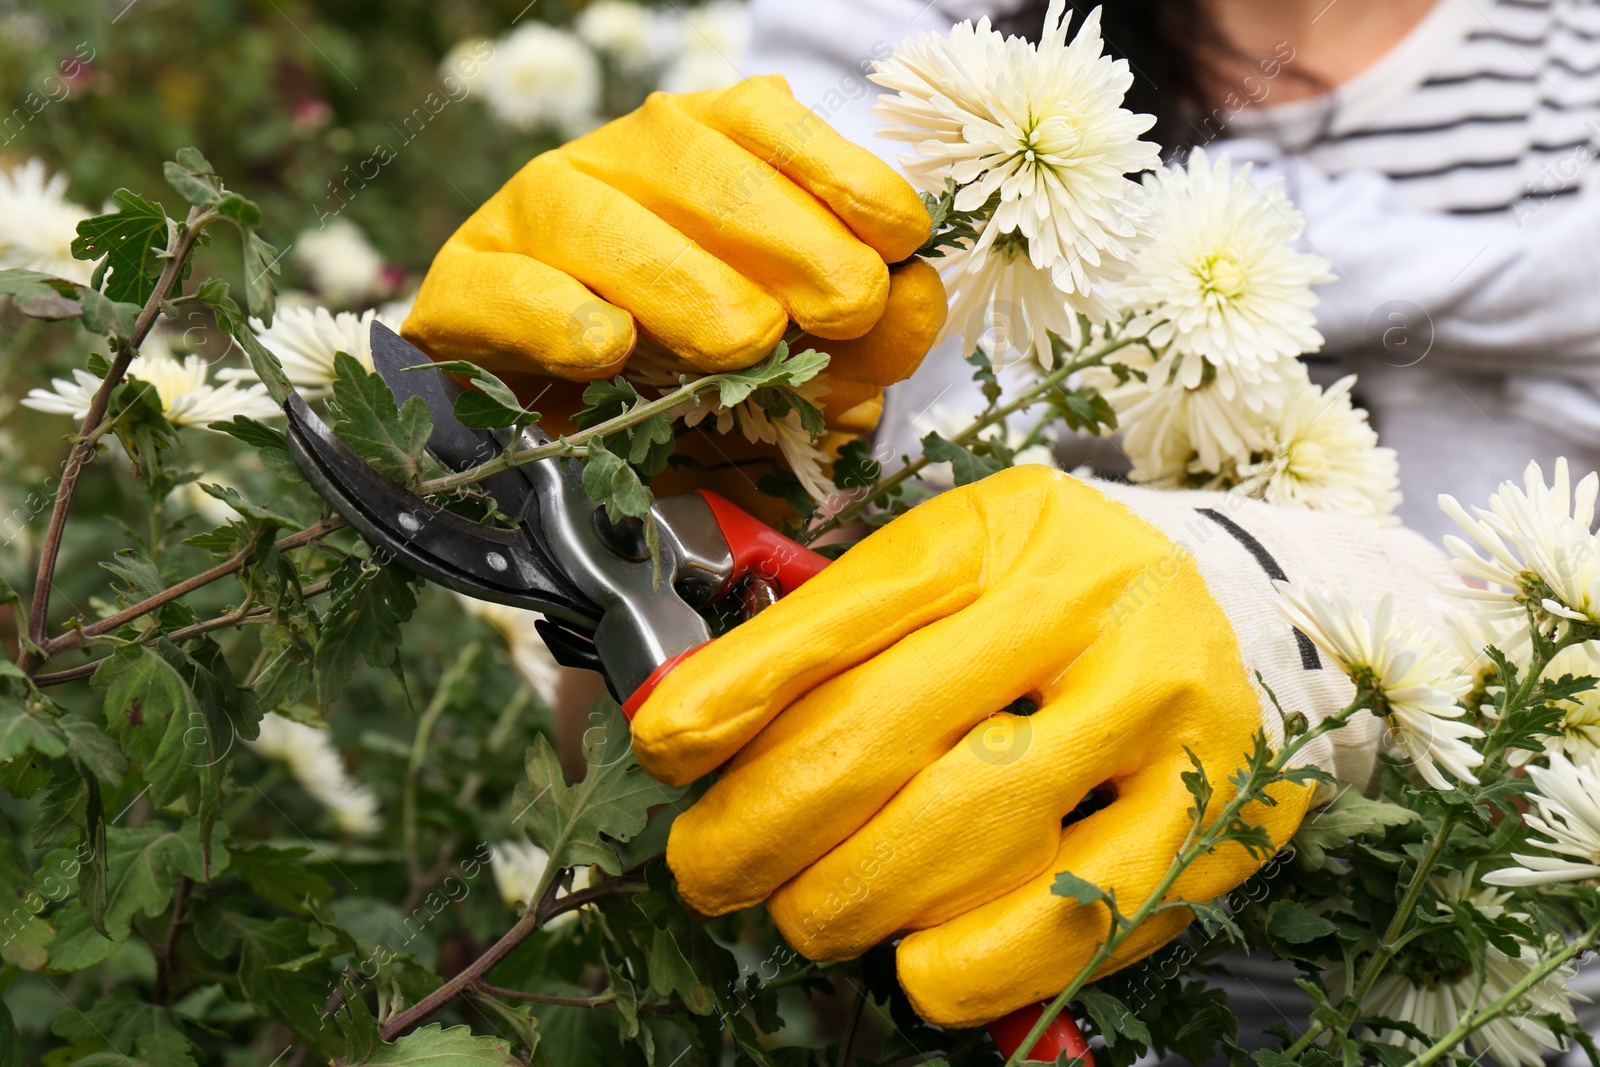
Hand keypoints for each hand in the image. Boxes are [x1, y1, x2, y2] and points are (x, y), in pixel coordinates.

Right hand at [401, 74, 944, 419]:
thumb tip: (921, 295)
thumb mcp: (803, 363)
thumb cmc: (697, 376)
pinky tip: (612, 351)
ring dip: (683, 282)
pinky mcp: (465, 283)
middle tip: (842, 310)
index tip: (900, 242)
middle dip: (787, 238)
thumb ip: (867, 335)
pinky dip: (562, 317)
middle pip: (697, 168)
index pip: (771, 123)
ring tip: (742, 345)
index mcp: (704, 151)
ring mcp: (533, 215)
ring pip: (598, 219)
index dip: (845, 177)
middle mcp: (617, 162)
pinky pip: (507, 287)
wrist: (561, 430)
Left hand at [630, 466, 1453, 1026]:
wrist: (1243, 622)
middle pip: (884, 727)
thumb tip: (691, 720)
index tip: (665, 747)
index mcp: (1004, 527)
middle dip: (764, 821)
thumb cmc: (1056, 603)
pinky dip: (972, 959)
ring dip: (850, 896)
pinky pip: (1073, 914)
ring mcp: (1157, 705)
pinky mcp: (1213, 809)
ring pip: (965, 825)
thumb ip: (839, 630)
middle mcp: (1087, 600)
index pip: (851, 604)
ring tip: (802, 913)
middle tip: (708, 867)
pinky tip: (914, 964)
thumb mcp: (955, 570)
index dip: (740, 683)